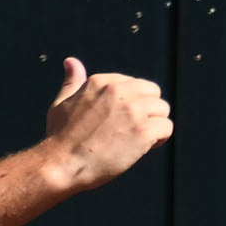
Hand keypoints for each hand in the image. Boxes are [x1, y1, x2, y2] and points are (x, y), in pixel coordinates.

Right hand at [40, 57, 172, 188]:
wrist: (61, 164)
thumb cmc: (59, 137)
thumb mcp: (62, 102)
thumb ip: (73, 82)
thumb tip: (71, 61)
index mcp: (101, 82)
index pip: (134, 84)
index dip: (131, 103)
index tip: (120, 120)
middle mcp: (119, 91)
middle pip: (153, 92)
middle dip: (148, 110)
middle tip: (133, 129)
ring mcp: (133, 111)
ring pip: (163, 109)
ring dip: (155, 124)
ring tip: (139, 139)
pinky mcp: (143, 132)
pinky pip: (166, 128)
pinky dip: (160, 139)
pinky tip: (145, 148)